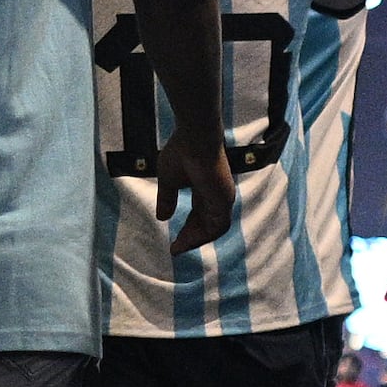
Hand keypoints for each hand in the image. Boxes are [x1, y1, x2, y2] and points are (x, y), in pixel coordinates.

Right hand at [154, 122, 238, 254]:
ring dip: (196, 239)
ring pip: (213, 229)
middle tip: (175, 248)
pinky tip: (187, 241)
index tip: (174, 241)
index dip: (187, 228)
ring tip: (179, 247)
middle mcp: (217, 195)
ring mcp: (223, 198)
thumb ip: (167, 198)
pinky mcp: (225, 200)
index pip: (199, 214)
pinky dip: (203, 236)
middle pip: (206, 223)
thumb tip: (162, 218)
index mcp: (205, 188)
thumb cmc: (181, 152)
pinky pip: (217, 227)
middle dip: (190, 237)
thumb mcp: (168, 180)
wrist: (195, 138)